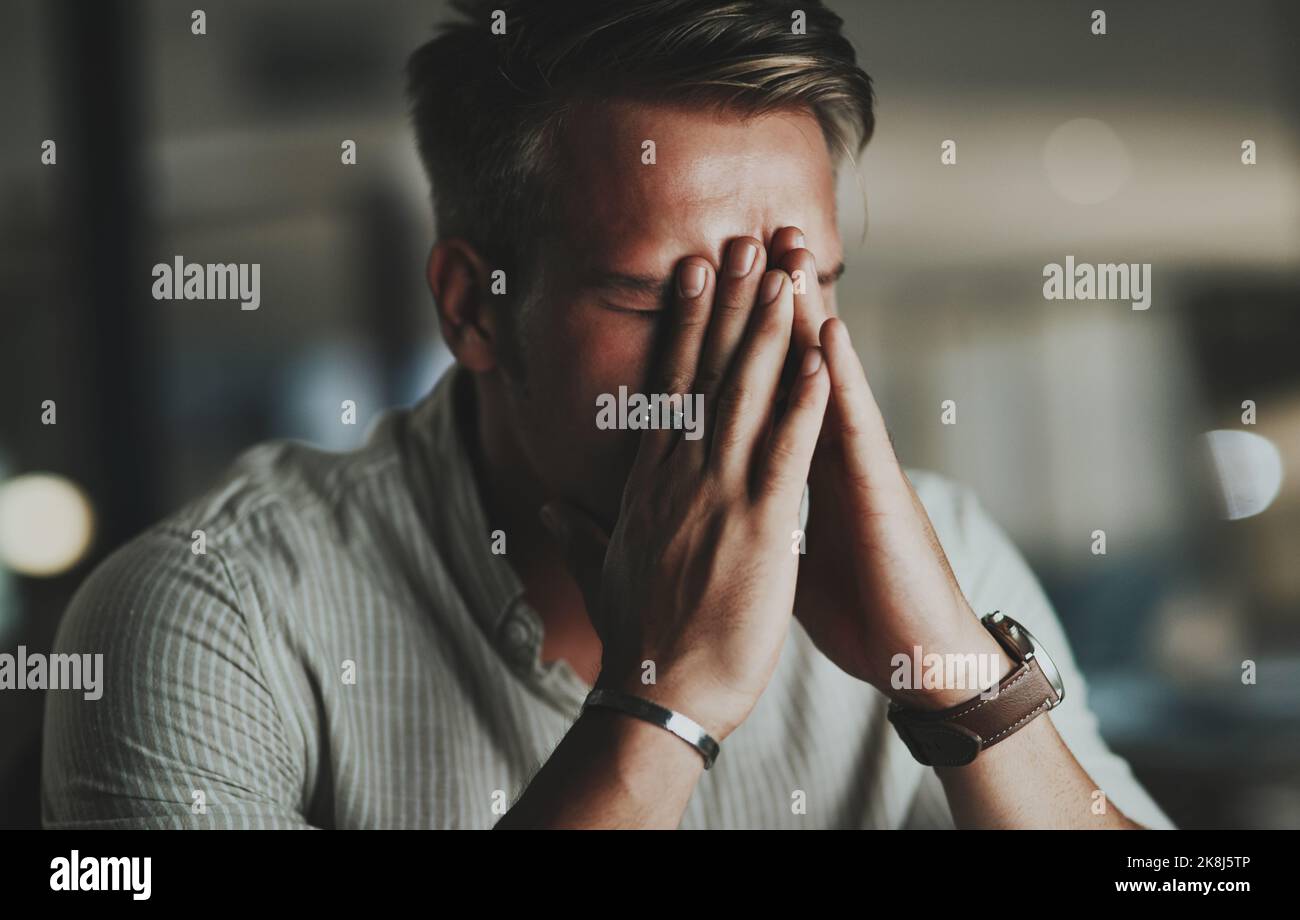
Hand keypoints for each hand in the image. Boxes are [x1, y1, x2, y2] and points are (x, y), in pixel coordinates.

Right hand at [542, 238, 830, 739]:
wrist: (658, 697)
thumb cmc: (635, 639)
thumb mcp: (598, 570)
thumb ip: (574, 527)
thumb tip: (540, 499)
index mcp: (648, 481)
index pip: (667, 386)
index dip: (682, 325)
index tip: (691, 274)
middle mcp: (678, 473)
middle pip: (705, 371)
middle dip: (726, 303)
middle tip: (741, 243)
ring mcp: (718, 494)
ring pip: (745, 394)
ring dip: (767, 329)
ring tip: (782, 273)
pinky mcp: (760, 524)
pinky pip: (788, 448)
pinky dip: (806, 398)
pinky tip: (822, 354)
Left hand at [769, 228, 1007, 707]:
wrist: (917, 655)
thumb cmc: (860, 608)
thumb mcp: (790, 556)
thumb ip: (763, 518)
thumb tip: (727, 508)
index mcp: (797, 472)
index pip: (762, 395)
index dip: (734, 344)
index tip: (708, 292)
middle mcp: (826, 456)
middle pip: (789, 368)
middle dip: (767, 305)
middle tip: (745, 237)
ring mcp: (858, 468)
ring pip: (824, 378)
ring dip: (807, 315)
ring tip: (786, 253)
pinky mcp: (882, 493)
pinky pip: (857, 428)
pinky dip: (840, 379)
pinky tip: (829, 332)